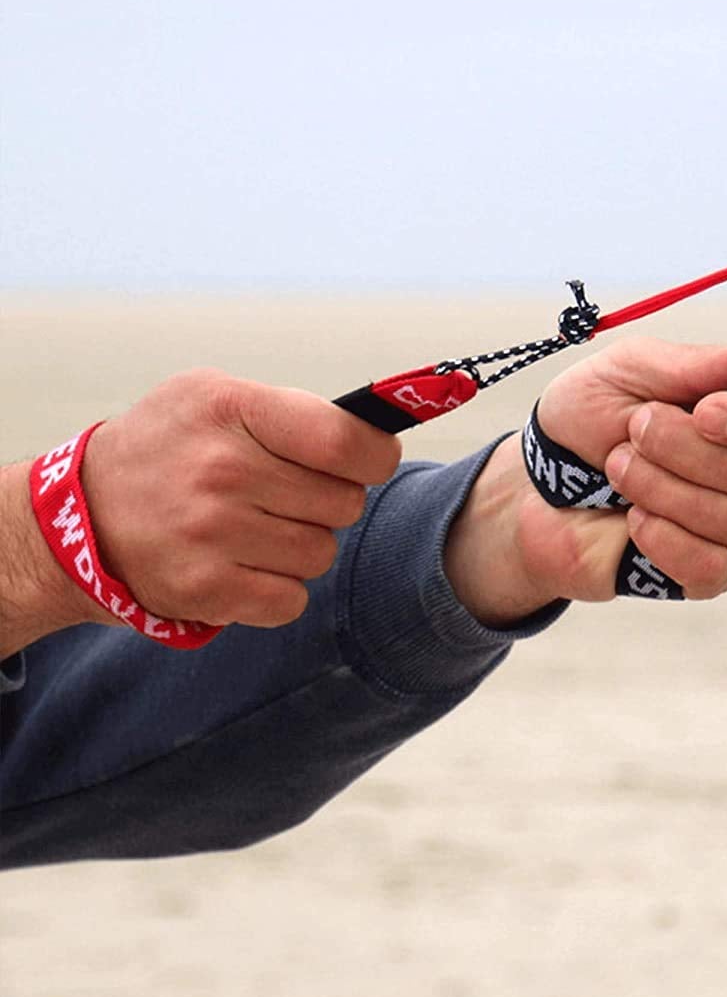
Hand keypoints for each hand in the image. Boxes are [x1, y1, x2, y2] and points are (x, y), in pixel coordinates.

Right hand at [79, 370, 401, 628]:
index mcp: (230, 409)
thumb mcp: (216, 396)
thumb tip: (378, 435)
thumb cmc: (170, 446)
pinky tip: (247, 564)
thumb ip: (294, 410)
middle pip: (343, 502)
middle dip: (332, 500)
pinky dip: (280, 589)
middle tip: (291, 496)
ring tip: (262, 528)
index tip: (372, 461)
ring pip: (320, 553)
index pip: (343, 440)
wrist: (80, 512)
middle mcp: (220, 471)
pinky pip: (291, 600)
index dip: (376, 455)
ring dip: (305, 545)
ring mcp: (208, 534)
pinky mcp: (200, 589)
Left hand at [443, 336, 726, 620]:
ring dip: (661, 488)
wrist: (535, 486)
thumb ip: (698, 365)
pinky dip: (666, 540)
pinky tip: (634, 521)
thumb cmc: (587, 419)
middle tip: (631, 433)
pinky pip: (714, 566)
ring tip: (617, 469)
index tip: (703, 410)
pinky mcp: (708, 572)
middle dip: (684, 451)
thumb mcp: (629, 370)